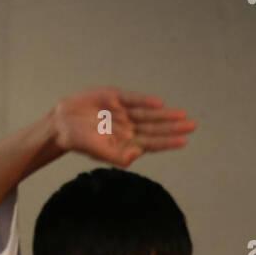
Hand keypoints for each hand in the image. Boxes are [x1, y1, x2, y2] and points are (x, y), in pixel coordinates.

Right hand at [51, 87, 196, 166]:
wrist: (62, 124)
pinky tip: (158, 104)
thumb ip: (118, 157)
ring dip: (165, 115)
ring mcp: (122, 112)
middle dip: (173, 127)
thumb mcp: (99, 153)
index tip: (184, 141)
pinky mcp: (114, 97)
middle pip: (155, 127)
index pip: (152, 143)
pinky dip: (144, 101)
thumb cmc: (80, 142)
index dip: (168, 142)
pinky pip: (132, 98)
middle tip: (193, 125)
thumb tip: (136, 155)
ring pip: (148, 113)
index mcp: (127, 143)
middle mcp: (128, 127)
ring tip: (182, 116)